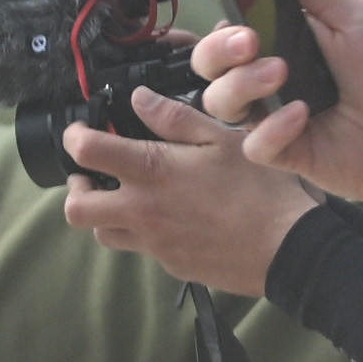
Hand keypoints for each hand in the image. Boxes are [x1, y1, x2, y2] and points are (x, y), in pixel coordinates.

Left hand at [66, 101, 316, 298]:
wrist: (288, 248)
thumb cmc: (262, 189)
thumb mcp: (225, 139)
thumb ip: (176, 118)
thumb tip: (139, 99)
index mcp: (153, 172)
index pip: (87, 152)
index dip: (74, 138)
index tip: (81, 132)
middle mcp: (142, 210)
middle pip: (75, 208)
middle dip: (77, 189)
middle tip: (93, 176)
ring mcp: (152, 241)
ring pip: (102, 232)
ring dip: (105, 214)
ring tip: (127, 198)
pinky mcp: (167, 262)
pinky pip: (138, 248)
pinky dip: (140, 232)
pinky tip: (169, 219)